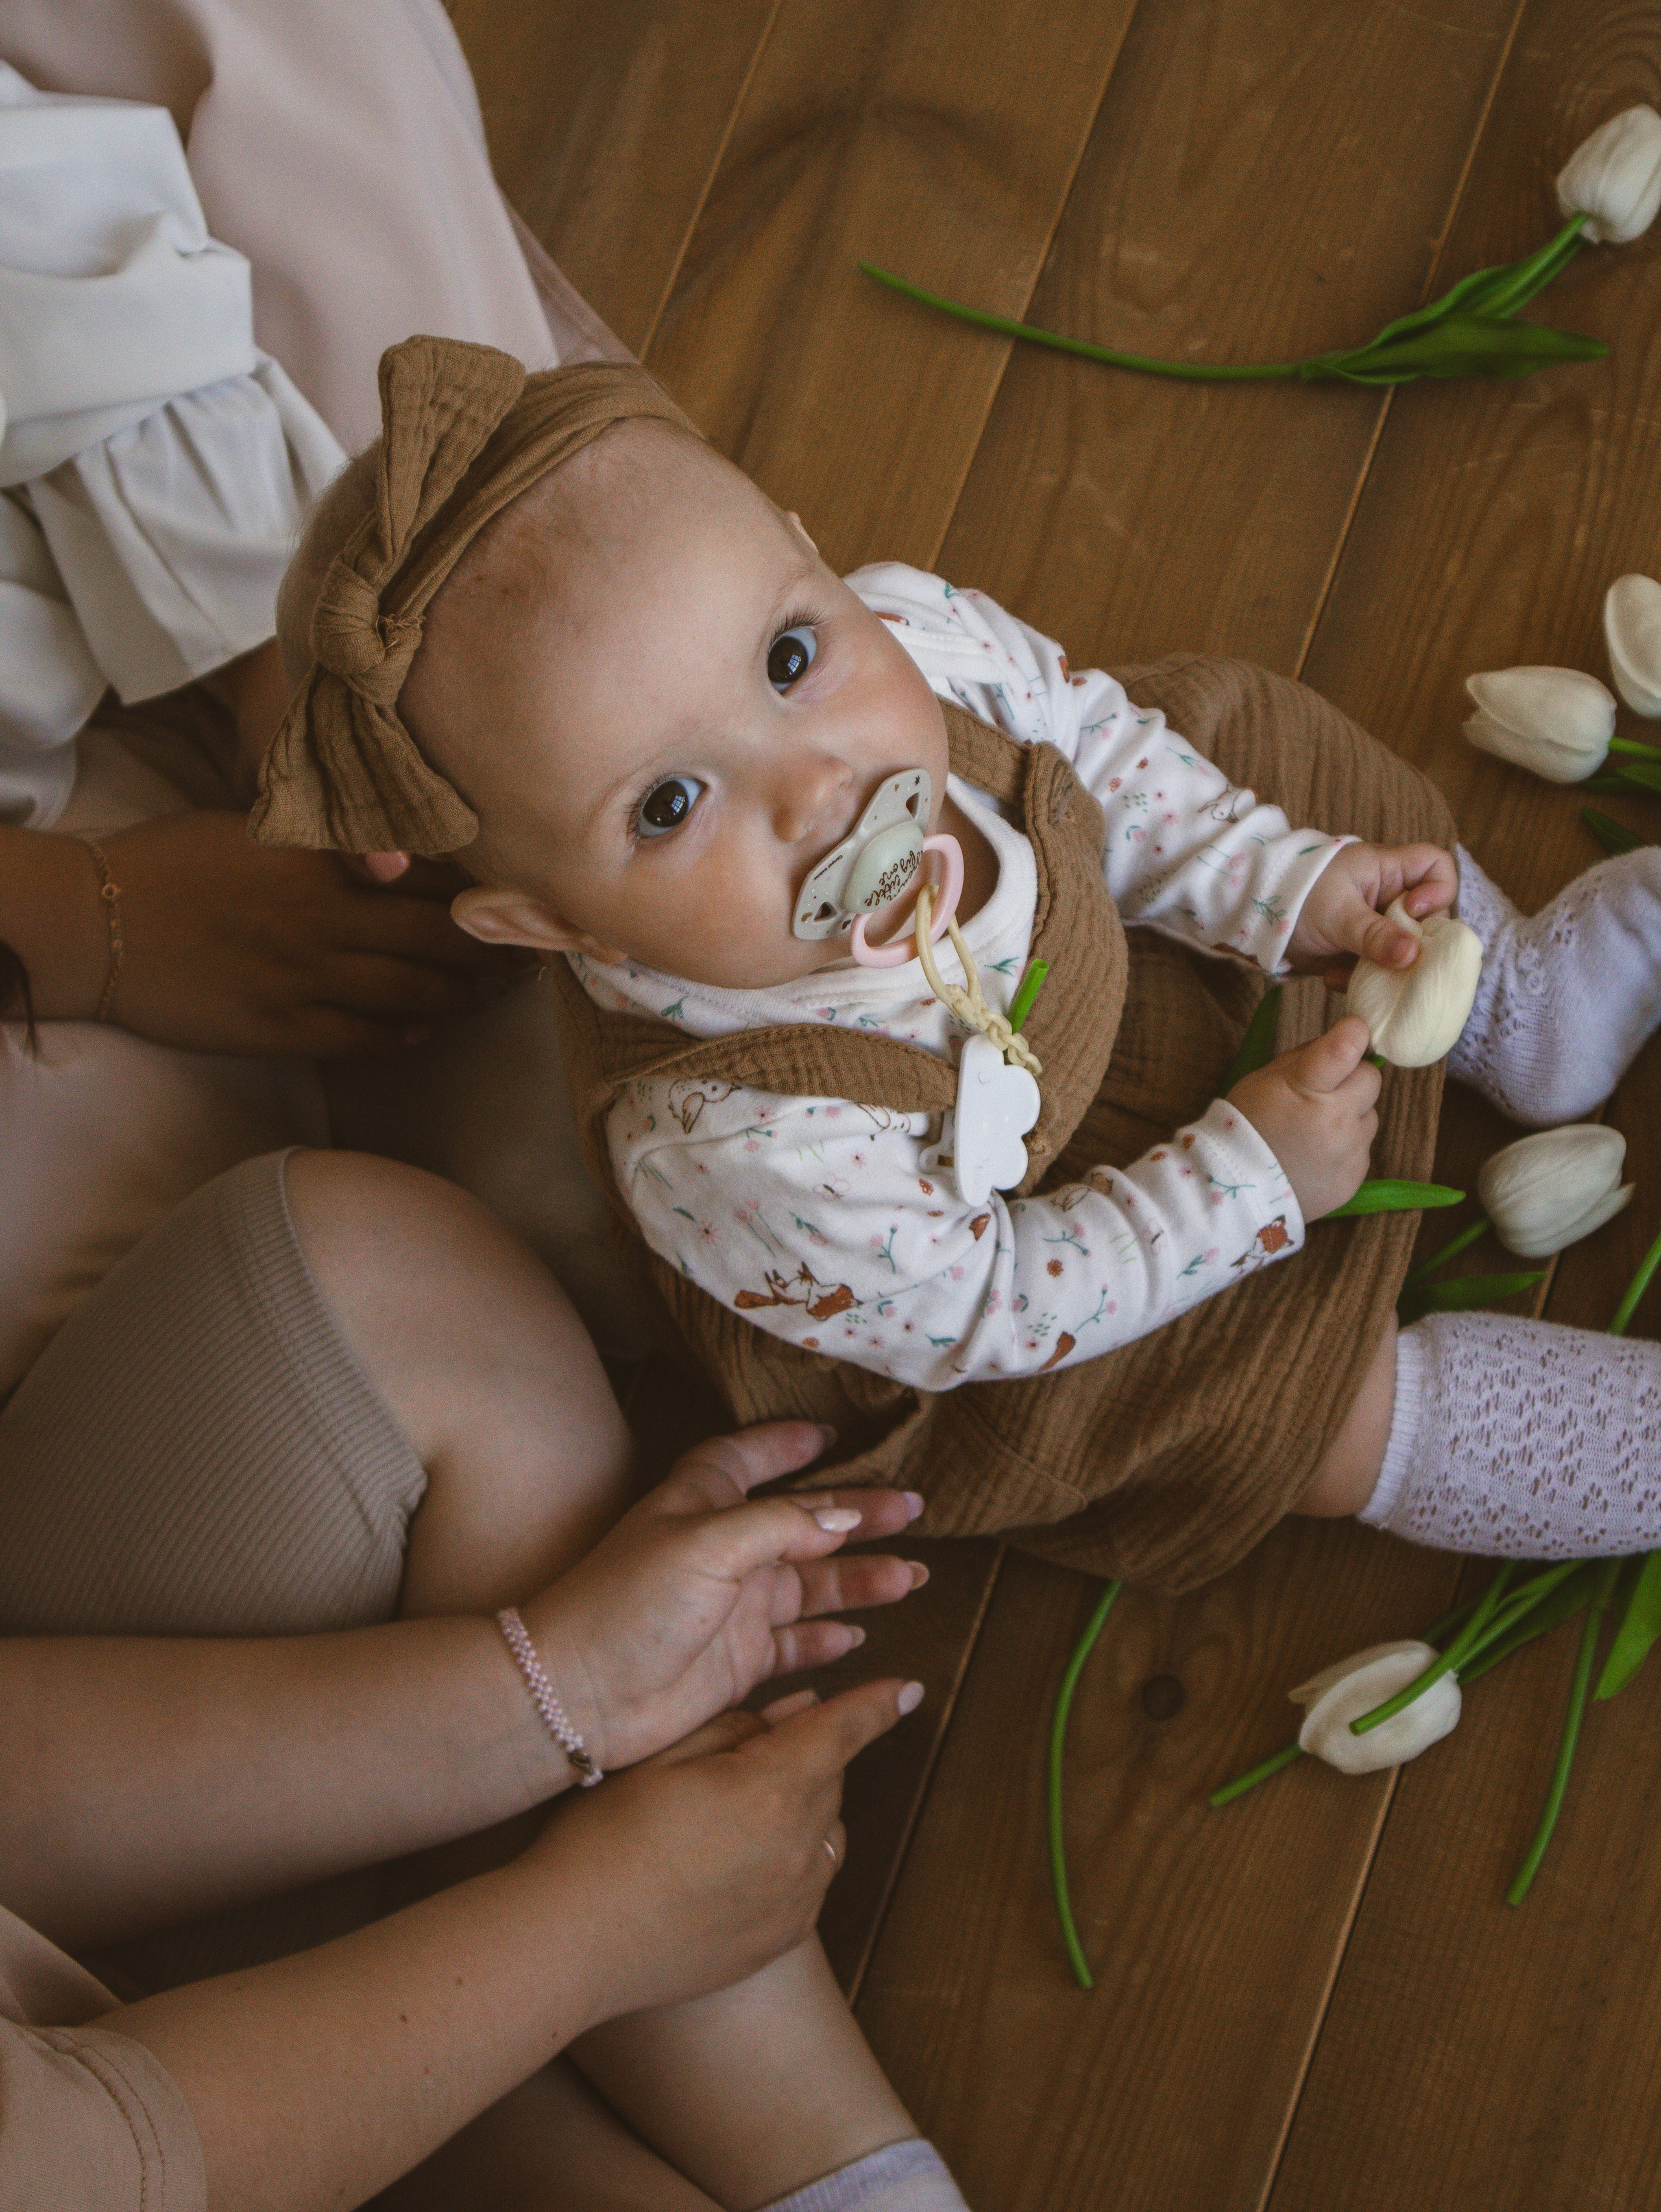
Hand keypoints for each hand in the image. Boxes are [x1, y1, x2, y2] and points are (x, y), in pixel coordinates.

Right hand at [96, 811, 527, 1054]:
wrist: (98, 920)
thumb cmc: (177, 861)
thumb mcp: (262, 830)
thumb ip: (338, 842)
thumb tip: (407, 854)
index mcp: (326, 863)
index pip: (434, 878)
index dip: (488, 895)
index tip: (526, 898)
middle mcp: (328, 921)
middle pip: (443, 942)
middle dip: (497, 953)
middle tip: (536, 957)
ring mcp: (307, 979)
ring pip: (416, 996)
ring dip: (465, 998)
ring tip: (496, 996)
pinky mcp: (281, 1026)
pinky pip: (363, 1037)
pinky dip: (404, 1035)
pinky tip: (427, 1030)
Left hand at [522, 1422, 925, 1773]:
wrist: (577, 1694)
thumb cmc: (628, 1603)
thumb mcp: (707, 1544)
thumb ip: (781, 1524)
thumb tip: (843, 1513)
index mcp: (702, 1502)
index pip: (750, 1458)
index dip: (787, 1444)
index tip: (832, 1435)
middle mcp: (722, 1549)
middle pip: (802, 1523)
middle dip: (857, 1516)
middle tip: (913, 1510)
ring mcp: (732, 1606)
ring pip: (811, 1584)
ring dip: (860, 1579)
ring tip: (912, 1577)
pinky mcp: (736, 1660)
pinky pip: (796, 1644)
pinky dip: (828, 1638)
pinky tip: (860, 1634)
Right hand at [528, 1679, 918, 2022]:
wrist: (572, 1943)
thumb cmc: (606, 1836)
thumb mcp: (665, 1755)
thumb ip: (741, 1727)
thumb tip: (803, 1707)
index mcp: (772, 1788)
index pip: (842, 1731)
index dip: (876, 1706)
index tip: (907, 1689)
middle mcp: (800, 1848)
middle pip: (830, 1781)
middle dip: (809, 1754)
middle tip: (757, 1745)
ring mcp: (794, 1903)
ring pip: (825, 1833)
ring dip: (803, 1807)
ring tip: (740, 1806)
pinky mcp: (779, 1943)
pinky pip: (810, 1884)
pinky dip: (794, 1858)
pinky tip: (742, 1858)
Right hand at [1227, 1016, 1379, 1219]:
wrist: (1238, 1192)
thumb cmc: (1246, 1126)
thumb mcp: (1263, 1080)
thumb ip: (1305, 1057)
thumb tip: (1342, 1040)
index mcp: (1306, 1090)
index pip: (1346, 1049)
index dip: (1354, 1033)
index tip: (1353, 1030)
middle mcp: (1336, 1119)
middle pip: (1371, 1078)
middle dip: (1352, 1079)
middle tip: (1325, 1092)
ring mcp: (1349, 1151)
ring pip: (1369, 1116)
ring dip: (1349, 1116)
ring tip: (1316, 1131)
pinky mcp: (1356, 1176)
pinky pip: (1362, 1148)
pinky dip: (1345, 1147)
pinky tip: (1317, 1155)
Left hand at [1285, 842, 1458, 987]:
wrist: (1252, 918)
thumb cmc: (1295, 896)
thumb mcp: (1337, 915)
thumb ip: (1375, 935)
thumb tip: (1413, 956)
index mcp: (1387, 870)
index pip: (1436, 866)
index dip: (1439, 890)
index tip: (1416, 912)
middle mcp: (1388, 897)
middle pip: (1429, 919)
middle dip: (1416, 945)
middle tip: (1396, 963)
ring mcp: (1376, 927)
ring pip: (1406, 951)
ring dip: (1387, 971)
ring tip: (1356, 976)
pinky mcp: (1359, 953)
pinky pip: (1378, 970)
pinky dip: (1361, 981)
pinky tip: (1334, 980)